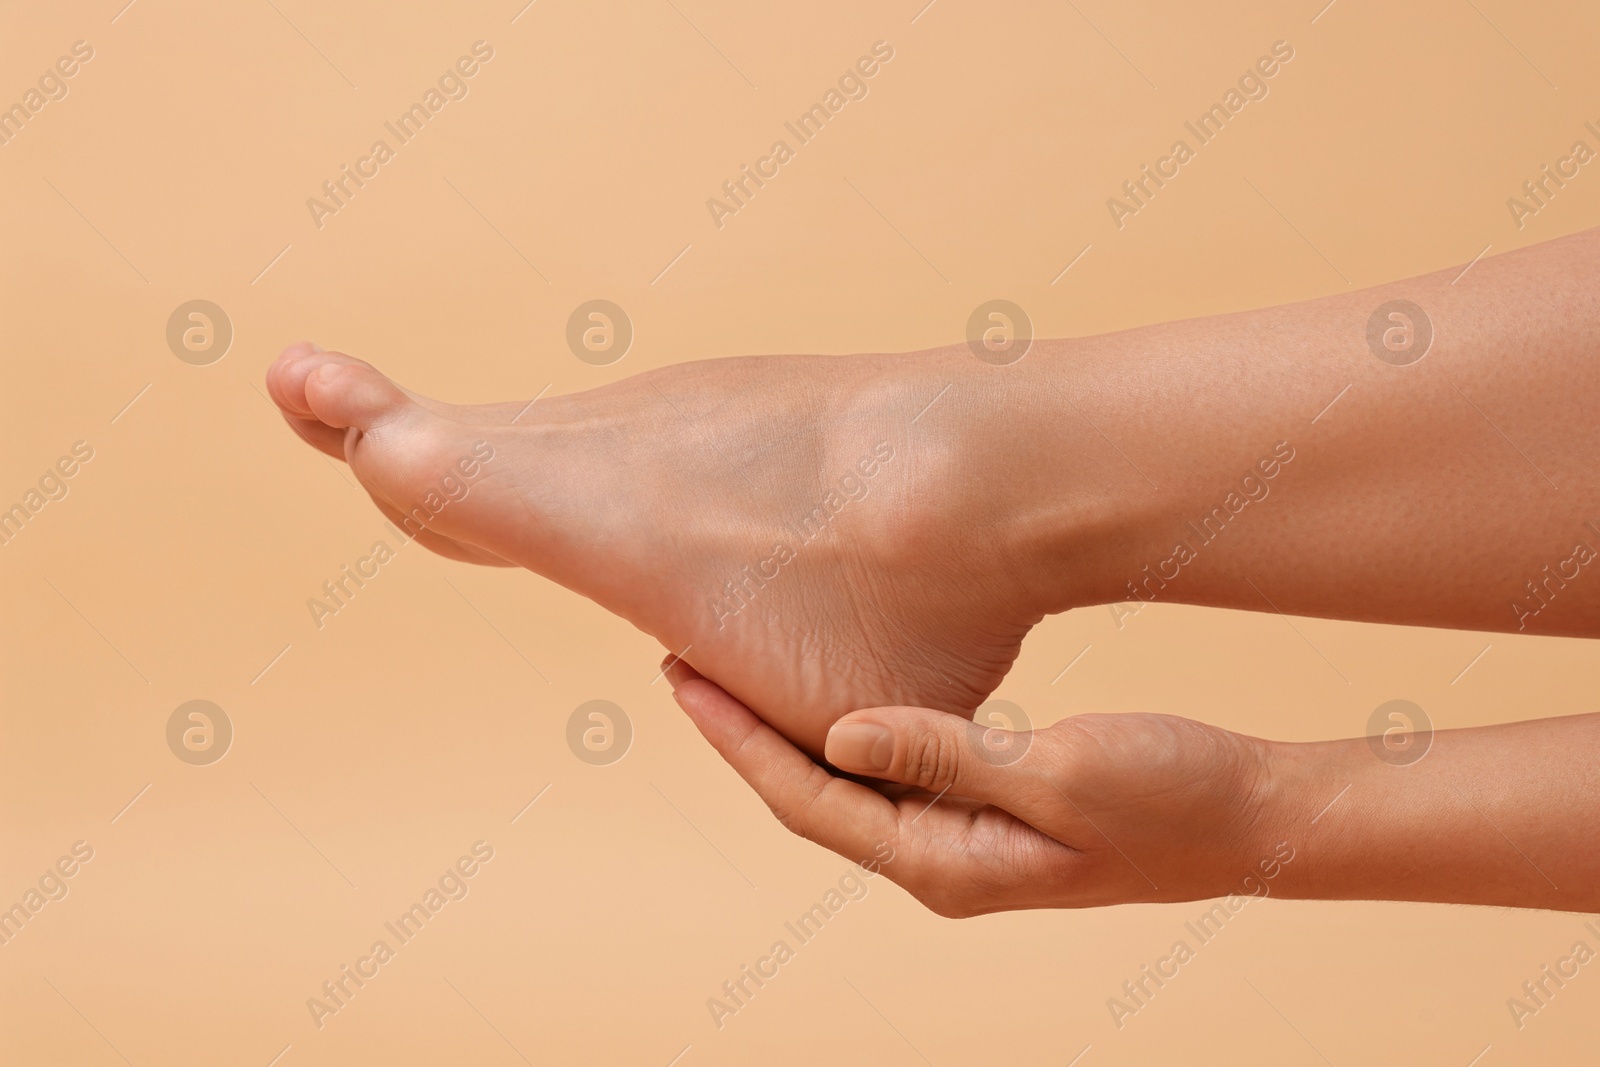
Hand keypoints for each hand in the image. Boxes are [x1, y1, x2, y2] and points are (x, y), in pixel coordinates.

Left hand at [668, 661, 1279, 915]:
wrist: (1254, 818)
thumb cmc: (1173, 795)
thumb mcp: (1058, 772)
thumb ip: (945, 755)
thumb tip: (834, 736)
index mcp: (946, 862)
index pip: (808, 798)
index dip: (738, 738)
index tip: (681, 675)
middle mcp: (941, 860)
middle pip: (810, 793)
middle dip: (743, 730)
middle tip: (683, 655)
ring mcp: (963, 840)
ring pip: (847, 781)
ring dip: (789, 725)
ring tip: (737, 663)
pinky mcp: (988, 812)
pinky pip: (894, 768)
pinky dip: (850, 724)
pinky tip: (832, 686)